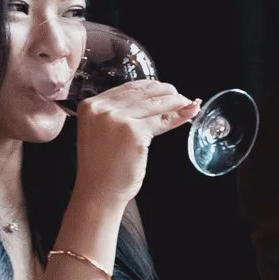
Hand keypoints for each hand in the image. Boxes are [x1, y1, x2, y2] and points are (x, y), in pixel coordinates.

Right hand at [71, 78, 197, 206]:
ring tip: (188, 104)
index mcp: (90, 105)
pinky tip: (186, 116)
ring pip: (154, 104)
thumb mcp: (108, 133)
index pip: (127, 88)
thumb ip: (125, 115)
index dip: (151, 88)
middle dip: (166, 92)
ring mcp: (116, 118)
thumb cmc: (104, 168)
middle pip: (142, 92)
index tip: (165, 90)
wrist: (99, 192)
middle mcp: (101, 108)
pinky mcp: (132, 131)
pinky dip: (176, 118)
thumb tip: (159, 101)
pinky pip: (160, 121)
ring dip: (176, 102)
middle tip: (181, 97)